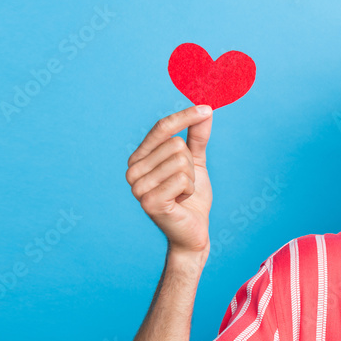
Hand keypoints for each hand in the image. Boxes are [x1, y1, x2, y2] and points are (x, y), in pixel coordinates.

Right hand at [125, 105, 213, 258]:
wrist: (194, 232)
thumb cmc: (192, 198)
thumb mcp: (197, 162)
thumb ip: (197, 137)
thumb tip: (206, 110)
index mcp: (139, 158)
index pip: (161, 128)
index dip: (185, 117)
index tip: (207, 109)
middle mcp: (132, 170)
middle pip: (175, 145)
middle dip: (191, 164)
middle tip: (185, 184)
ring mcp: (138, 187)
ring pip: (180, 161)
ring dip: (191, 179)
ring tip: (182, 194)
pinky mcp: (150, 202)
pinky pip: (182, 179)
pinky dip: (190, 190)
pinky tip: (181, 201)